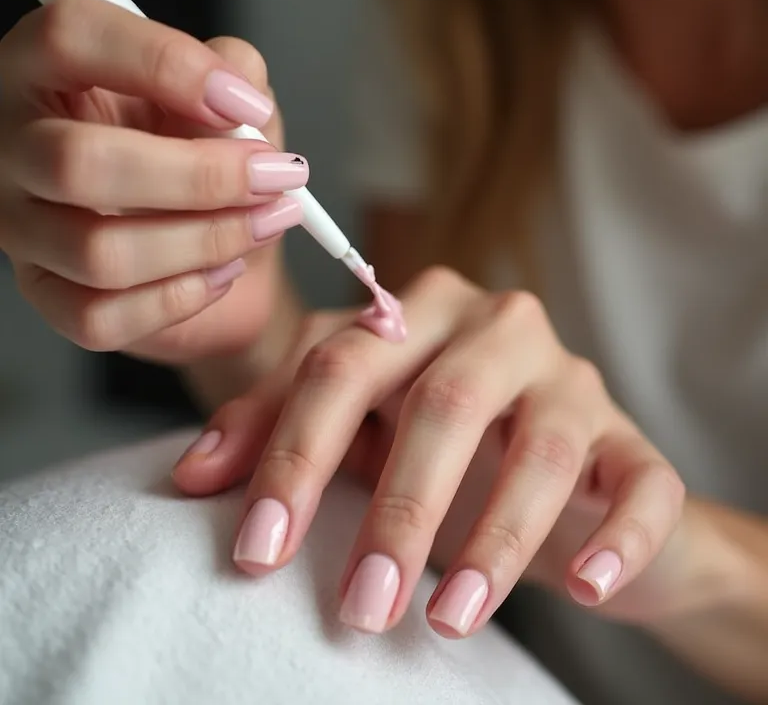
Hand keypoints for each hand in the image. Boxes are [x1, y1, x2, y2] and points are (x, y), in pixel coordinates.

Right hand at [0, 0, 305, 363]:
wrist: (223, 248)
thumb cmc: (216, 165)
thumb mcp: (232, 103)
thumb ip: (235, 73)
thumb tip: (238, 88)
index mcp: (49, 70)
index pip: (72, 36)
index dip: (166, 64)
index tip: (246, 105)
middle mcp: (18, 146)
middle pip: (80, 161)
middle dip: (202, 177)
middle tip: (272, 178)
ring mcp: (24, 229)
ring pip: (99, 252)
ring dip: (206, 241)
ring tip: (263, 224)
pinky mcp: (49, 296)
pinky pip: (103, 316)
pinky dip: (182, 298)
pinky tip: (221, 273)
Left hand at [173, 267, 685, 635]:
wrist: (553, 479)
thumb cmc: (438, 450)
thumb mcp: (353, 429)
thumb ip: (276, 428)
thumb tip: (191, 476)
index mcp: (418, 314)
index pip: (342, 365)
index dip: (294, 455)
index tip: (258, 553)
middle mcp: (500, 327)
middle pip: (445, 401)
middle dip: (399, 510)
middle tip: (361, 608)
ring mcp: (574, 380)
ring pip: (542, 446)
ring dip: (496, 537)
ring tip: (450, 618)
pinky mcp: (633, 441)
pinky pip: (641, 481)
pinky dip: (618, 536)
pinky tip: (585, 587)